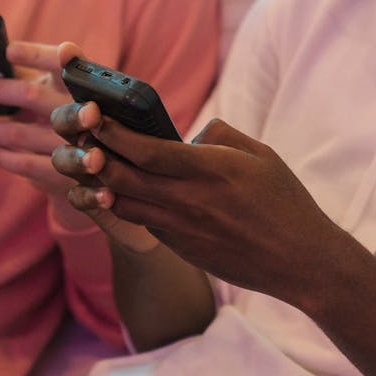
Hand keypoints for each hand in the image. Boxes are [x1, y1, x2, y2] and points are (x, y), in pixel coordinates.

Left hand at [0, 41, 87, 203]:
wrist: (99, 166)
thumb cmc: (65, 114)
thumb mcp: (58, 92)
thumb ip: (29, 78)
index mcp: (81, 84)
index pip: (59, 63)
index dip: (36, 55)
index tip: (9, 51)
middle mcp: (81, 111)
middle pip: (31, 96)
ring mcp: (74, 145)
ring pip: (18, 134)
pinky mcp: (65, 174)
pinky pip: (23, 164)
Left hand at [54, 107, 344, 307]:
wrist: (299, 261)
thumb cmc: (284, 201)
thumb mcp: (259, 154)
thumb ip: (219, 136)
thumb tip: (186, 135)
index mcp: (209, 170)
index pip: (147, 149)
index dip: (114, 132)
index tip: (94, 115)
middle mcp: (189, 200)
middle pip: (124, 176)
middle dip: (94, 154)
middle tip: (77, 136)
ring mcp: (182, 228)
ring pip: (125, 202)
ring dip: (100, 182)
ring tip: (83, 162)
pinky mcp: (181, 247)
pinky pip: (143, 221)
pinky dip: (122, 205)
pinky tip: (110, 191)